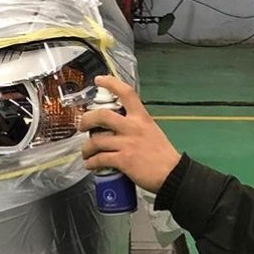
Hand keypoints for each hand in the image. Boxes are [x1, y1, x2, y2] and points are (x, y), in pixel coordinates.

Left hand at [79, 75, 181, 193]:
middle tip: (82, 126)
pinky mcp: (123, 160)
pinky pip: (100, 159)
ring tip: (85, 152)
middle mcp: (133, 127)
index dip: (110, 83)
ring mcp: (127, 143)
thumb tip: (119, 128)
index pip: (126, 93)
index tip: (99, 80)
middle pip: (102, 115)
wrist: (172, 174)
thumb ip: (136, 126)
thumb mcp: (152, 131)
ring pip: (96, 140)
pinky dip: (91, 162)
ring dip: (86, 147)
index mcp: (141, 118)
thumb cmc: (163, 155)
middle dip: (86, 120)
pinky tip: (90, 165)